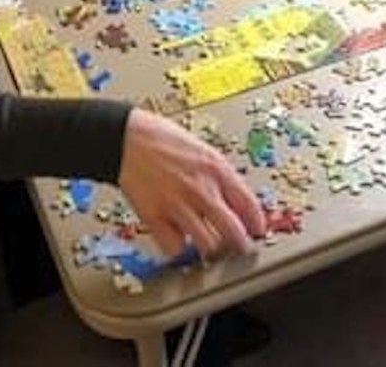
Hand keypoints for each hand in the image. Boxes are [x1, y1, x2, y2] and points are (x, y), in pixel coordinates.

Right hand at [118, 109, 264, 258]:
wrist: (127, 138)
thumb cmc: (162, 138)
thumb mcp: (201, 147)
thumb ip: (217, 173)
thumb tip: (234, 197)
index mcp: (215, 168)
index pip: (248, 203)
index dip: (257, 221)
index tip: (259, 230)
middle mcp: (201, 189)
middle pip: (233, 231)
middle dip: (241, 243)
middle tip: (241, 247)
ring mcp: (179, 206)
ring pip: (207, 244)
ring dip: (210, 246)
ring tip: (209, 243)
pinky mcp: (155, 218)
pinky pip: (174, 247)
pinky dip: (177, 245)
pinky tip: (177, 236)